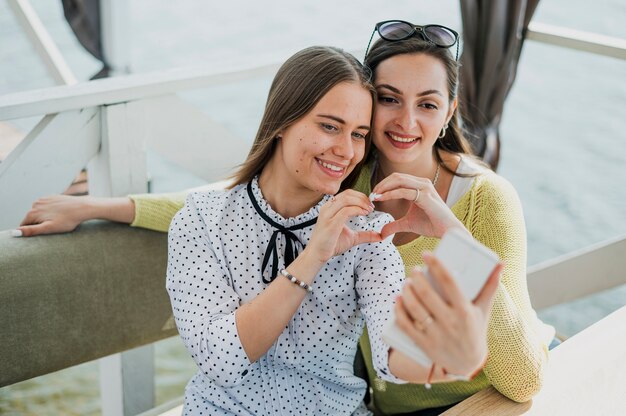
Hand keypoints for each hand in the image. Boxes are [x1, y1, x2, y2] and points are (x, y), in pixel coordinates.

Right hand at [18, 195, 90, 235]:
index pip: (24, 226)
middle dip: (39, 224)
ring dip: (45, 217)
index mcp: (32, 212)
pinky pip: (46, 207)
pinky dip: (51, 211)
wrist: (82, 207)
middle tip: (54, 226)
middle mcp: (35, 204)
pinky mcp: (51, 197)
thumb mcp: (49, 228)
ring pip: (39, 213)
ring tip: (58, 219)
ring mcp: (43, 199)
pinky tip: (61, 213)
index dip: (33, 231)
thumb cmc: (67, 220)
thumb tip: (15, 232)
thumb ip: (31, 230)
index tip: (46, 232)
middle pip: (31, 219)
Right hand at [305, 190, 381, 263]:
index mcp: (331, 207)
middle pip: (348, 194)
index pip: (347, 194)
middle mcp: (328, 208)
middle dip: (362, 198)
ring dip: (361, 202)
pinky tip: (364, 214)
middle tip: (372, 207)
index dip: (360, 196)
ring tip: (369, 210)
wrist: (317, 254)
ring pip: (346, 199)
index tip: (370, 205)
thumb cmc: (331, 245)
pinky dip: (357, 210)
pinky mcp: (330, 223)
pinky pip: (345, 211)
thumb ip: (365, 235)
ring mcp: (328, 214)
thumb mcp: (352, 237)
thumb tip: (380, 236)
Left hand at [372, 172, 466, 238]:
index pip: (397, 179)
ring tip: (374, 196)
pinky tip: (380, 199)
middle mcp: (422, 183)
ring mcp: (424, 187)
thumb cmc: (431, 225)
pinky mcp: (425, 195)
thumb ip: (394, 225)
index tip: (373, 196)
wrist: (447, 231)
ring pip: (398, 180)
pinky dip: (389, 194)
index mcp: (419, 185)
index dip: (383, 185)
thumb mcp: (408, 224)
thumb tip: (382, 232)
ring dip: (383, 187)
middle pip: (396, 176)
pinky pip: (403, 191)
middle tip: (371, 195)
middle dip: (381, 184)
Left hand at [394, 253, 501, 376]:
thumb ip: (490, 286)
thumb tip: (500, 263)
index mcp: (465, 311)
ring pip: (414, 308)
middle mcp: (450, 322)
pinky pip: (406, 325)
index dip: (436, 265)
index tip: (426, 254)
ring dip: (406, 292)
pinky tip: (398, 299)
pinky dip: (398, 310)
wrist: (467, 363)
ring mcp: (436, 334)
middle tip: (413, 270)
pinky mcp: (424, 344)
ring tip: (406, 282)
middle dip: (416, 278)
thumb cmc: (475, 329)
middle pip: (427, 294)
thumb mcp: (483, 309)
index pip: (449, 282)